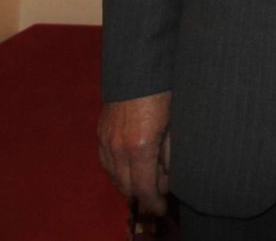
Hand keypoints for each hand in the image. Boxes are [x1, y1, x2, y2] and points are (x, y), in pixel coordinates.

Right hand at [97, 92, 171, 216]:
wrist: (138, 67)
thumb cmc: (162, 91)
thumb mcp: (174, 122)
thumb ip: (170, 152)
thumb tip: (168, 176)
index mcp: (140, 147)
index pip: (144, 188)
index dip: (153, 202)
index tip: (161, 208)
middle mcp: (118, 149)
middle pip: (128, 187)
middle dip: (144, 193)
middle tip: (160, 187)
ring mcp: (106, 142)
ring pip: (115, 177)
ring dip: (130, 182)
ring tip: (149, 174)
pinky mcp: (100, 134)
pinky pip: (107, 163)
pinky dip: (118, 170)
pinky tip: (132, 163)